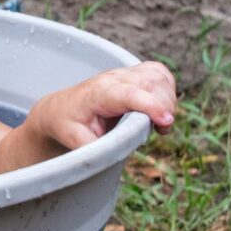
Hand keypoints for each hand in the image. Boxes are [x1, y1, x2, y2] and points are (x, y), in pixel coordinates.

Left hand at [33, 61, 176, 150]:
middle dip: (165, 107)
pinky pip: (160, 74)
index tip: (166, 122)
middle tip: (160, 130)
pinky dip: (168, 90)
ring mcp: (124, 73)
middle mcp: (113, 78)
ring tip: (158, 122)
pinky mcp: (134, 73)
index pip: (129, 94)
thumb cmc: (68, 124)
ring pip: (159, 76)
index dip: (150, 106)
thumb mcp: (74, 140)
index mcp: (98, 93)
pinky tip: (159, 108)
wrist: (61, 108)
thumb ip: (94, 149)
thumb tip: (112, 157)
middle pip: (151, 83)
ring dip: (169, 99)